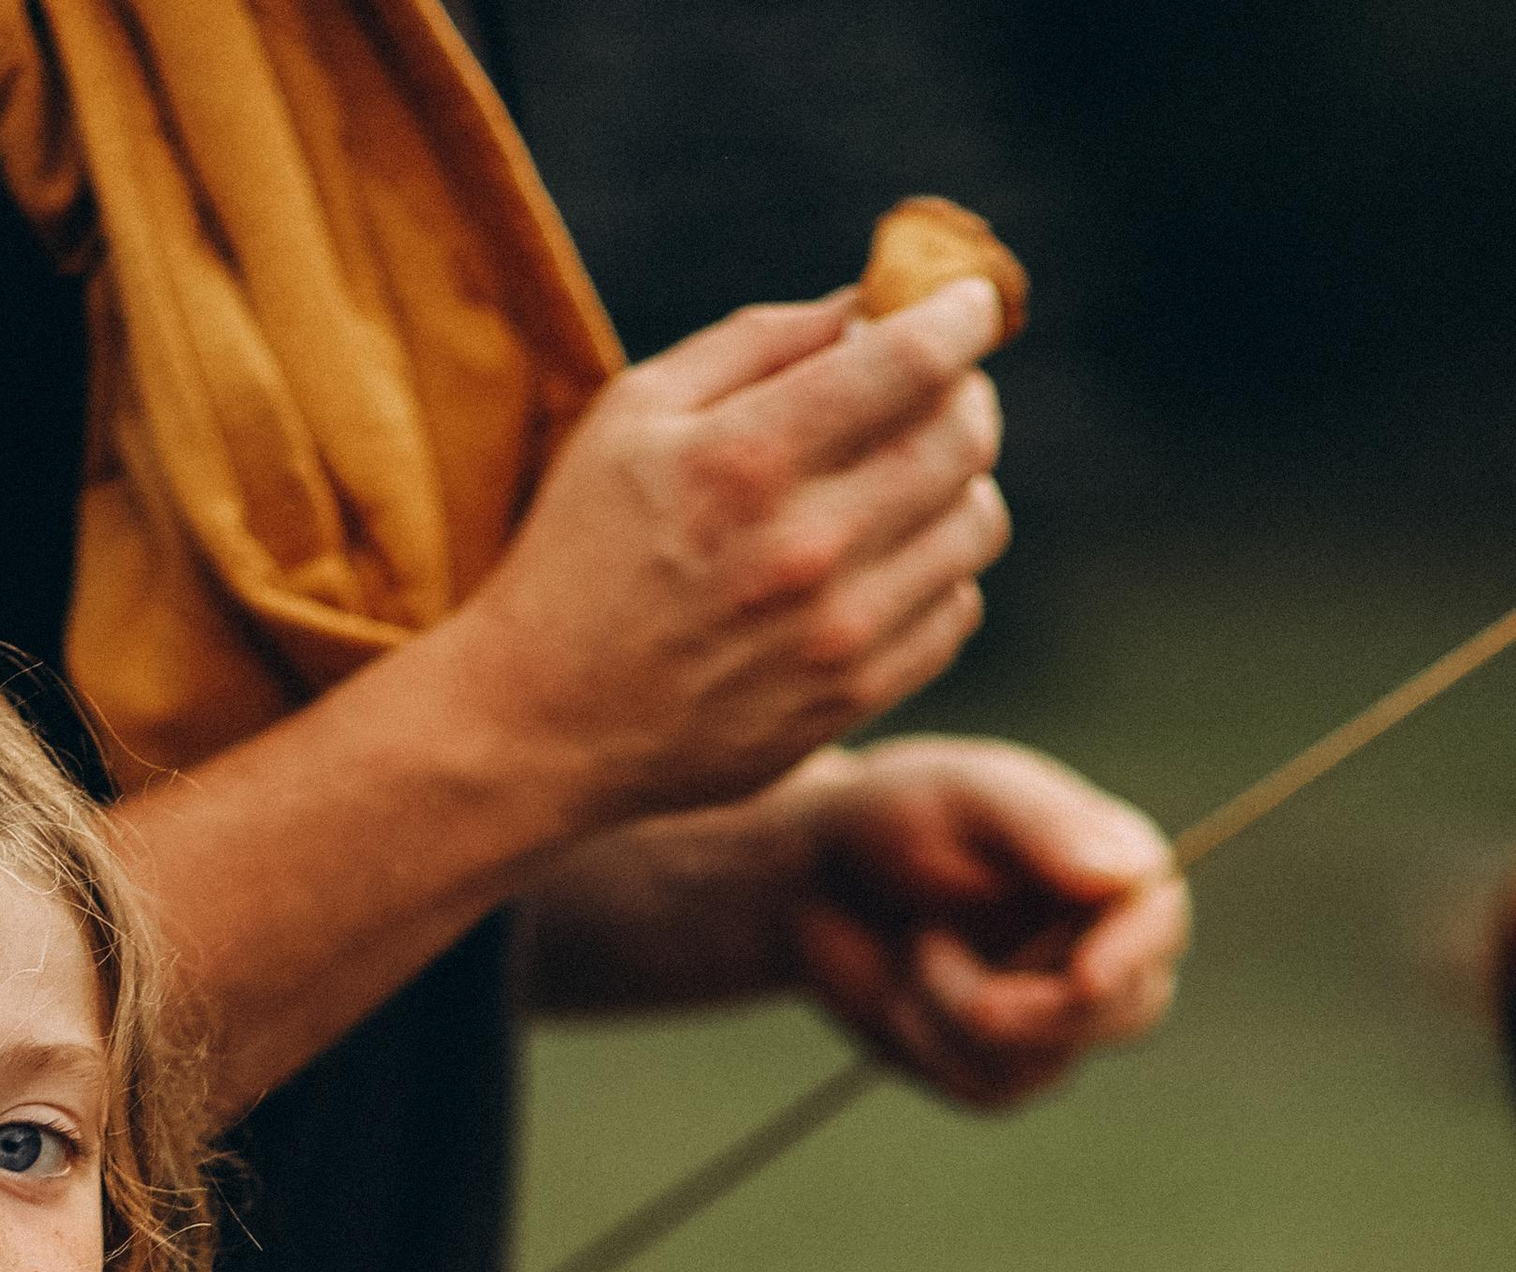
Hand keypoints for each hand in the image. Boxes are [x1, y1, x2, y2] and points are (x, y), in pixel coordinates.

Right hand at [443, 283, 1012, 829]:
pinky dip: (939, 571)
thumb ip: (755, 342)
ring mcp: (834, 636)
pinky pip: (954, 612)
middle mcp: (804, 548)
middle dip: (964, 392)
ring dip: (959, 483)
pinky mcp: (847, 701)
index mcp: (745, 459)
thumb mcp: (632, 413)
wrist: (538, 724)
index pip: (912, 361)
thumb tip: (867, 304)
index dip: (963, 314)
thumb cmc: (578, 552)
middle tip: (935, 389)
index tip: (971, 302)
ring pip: (976, 525)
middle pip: (962, 438)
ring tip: (907, 478)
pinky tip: (887, 560)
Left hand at [773, 737, 1186, 1104]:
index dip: (1133, 956)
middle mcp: (1104, 945)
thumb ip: (1041, 826)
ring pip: (1045, 1059)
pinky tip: (905, 990)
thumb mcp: (962, 795)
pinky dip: (931, 1045)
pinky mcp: (1004, 1069)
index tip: (1087, 977)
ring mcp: (1058, 1017)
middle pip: (1131, 1011)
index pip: (1159, 922)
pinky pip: (988, 1089)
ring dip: (955, 1010)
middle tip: (942, 965)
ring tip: (917, 941)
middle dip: (1042, 1008)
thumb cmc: (894, 816)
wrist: (814, 882)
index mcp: (1115, 867)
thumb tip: (1124, 875)